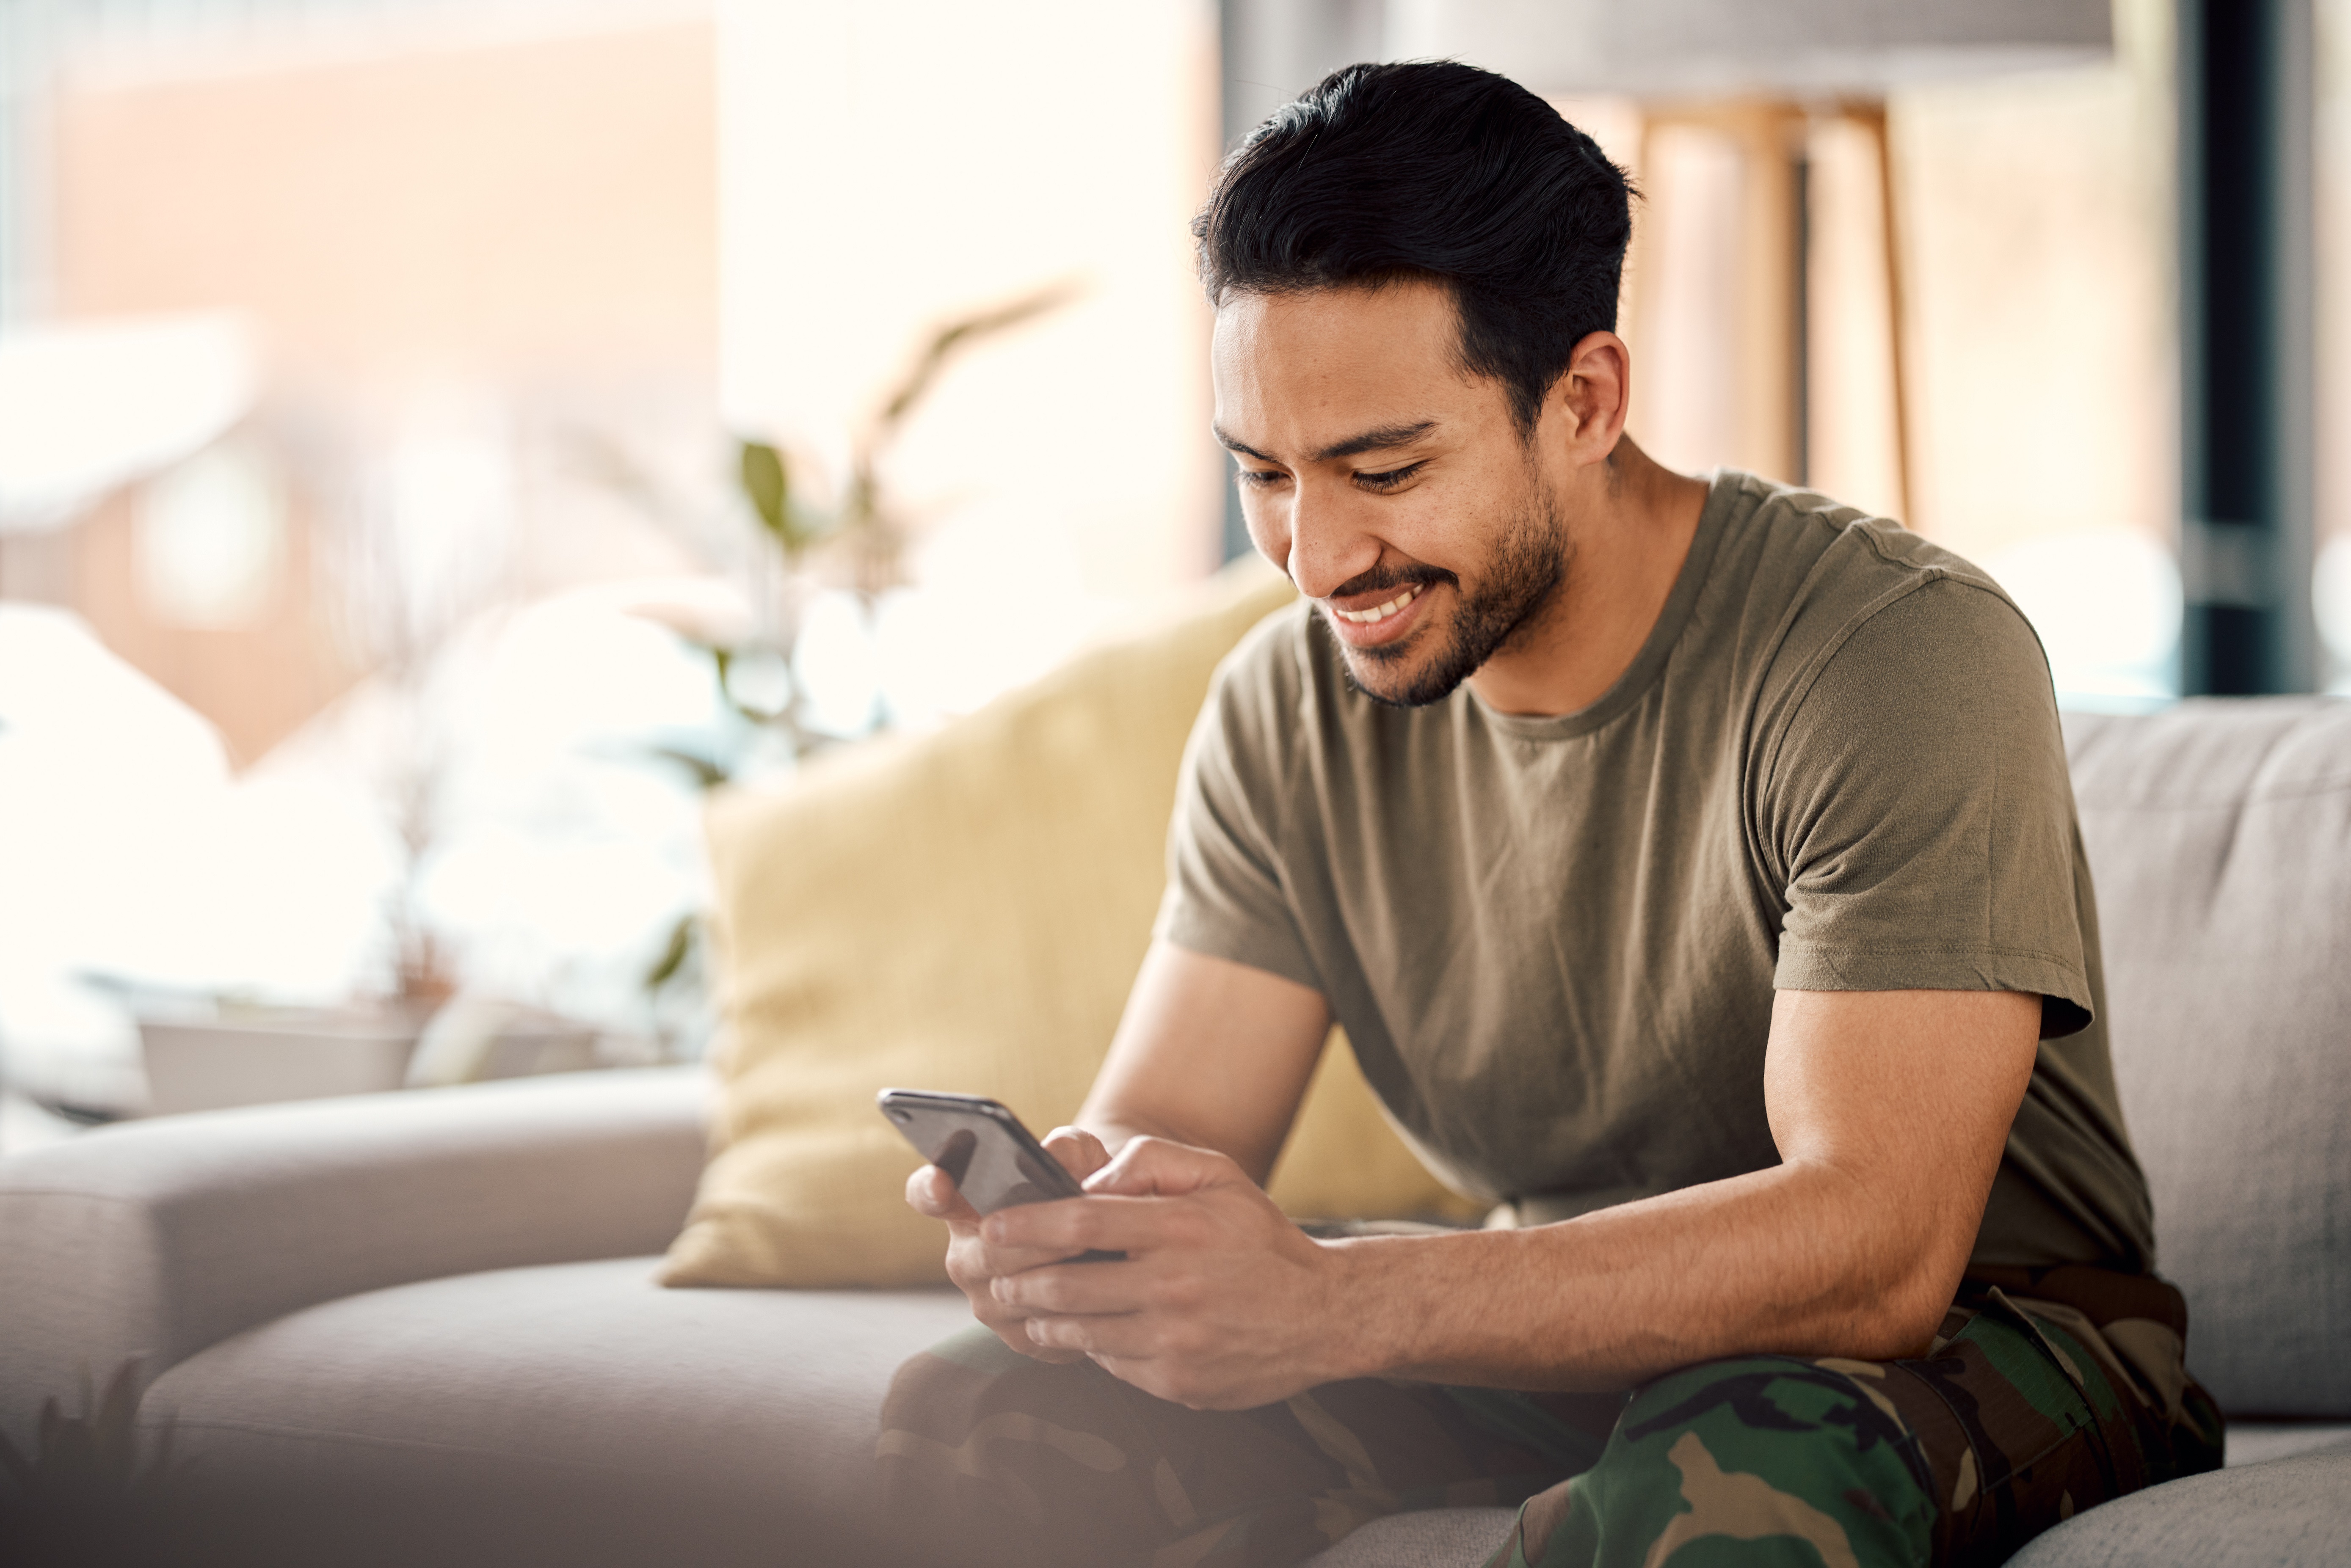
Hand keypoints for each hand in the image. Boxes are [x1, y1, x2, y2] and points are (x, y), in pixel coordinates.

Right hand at [906, 1125, 1111, 1362]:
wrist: (1114, 1242)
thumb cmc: (1085, 1186)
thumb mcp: (1082, 1157)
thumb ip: (1069, 1147)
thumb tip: (1057, 1156)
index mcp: (965, 1205)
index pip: (926, 1194)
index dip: (928, 1189)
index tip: (941, 1182)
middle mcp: (965, 1255)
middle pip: (987, 1252)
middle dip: (1033, 1242)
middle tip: (1075, 1232)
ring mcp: (986, 1301)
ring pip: (1014, 1292)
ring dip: (1055, 1275)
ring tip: (1094, 1254)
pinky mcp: (1017, 1336)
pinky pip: (1040, 1327)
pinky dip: (1070, 1309)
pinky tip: (1100, 1291)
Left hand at [983, 1137, 1347, 1409]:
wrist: (1323, 1315)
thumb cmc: (1261, 1240)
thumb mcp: (1219, 1176)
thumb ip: (1151, 1163)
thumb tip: (1090, 1182)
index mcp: (1180, 1230)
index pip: (1082, 1222)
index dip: (1027, 1224)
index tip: (992, 1225)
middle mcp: (1174, 1287)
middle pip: (1067, 1284)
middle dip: (1020, 1279)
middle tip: (997, 1275)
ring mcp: (1175, 1342)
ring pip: (1081, 1332)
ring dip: (1045, 1317)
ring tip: (1031, 1304)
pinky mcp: (1178, 1383)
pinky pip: (1112, 1365)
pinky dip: (1092, 1346)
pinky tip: (1090, 1330)